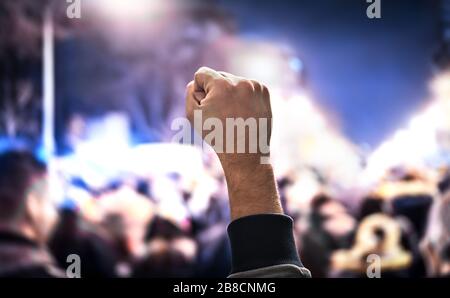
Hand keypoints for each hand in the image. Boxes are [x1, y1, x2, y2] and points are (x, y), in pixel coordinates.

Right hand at [186, 67, 282, 219]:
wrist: (245, 152)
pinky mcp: (264, 92)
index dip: (199, 91)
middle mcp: (241, 82)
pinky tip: (243, 113)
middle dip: (215, 92)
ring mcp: (255, 86)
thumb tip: (197, 83)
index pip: (202, 74)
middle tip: (220, 114)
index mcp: (222, 85)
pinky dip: (243, 97)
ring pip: (234, 82)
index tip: (207, 107)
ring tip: (233, 115)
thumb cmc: (217, 135)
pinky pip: (247, 87)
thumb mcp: (193, 116)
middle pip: (219, 77)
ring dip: (230, 94)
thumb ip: (190, 93)